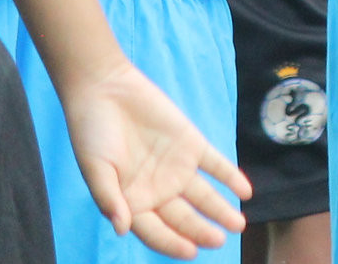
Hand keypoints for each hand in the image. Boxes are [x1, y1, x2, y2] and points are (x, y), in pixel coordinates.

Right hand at [64, 57, 250, 259]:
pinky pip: (215, 164)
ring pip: (204, 196)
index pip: (156, 232)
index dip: (173, 243)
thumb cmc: (91, 133)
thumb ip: (109, 199)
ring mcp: (176, 168)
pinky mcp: (190, 144)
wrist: (105, 89)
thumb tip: (122, 229)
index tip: (191, 252)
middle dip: (201, 231)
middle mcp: (157, 190)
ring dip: (221, 210)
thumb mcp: (96, 169)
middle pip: (184, 218)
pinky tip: (246, 191)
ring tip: (238, 225)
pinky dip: (230, 176)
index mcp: (133, 202)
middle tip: (220, 241)